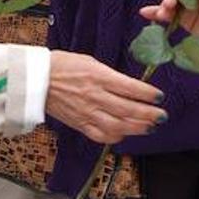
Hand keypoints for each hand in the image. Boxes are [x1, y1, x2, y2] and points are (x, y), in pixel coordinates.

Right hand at [45, 51, 165, 143]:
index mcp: (98, 76)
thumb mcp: (90, 62)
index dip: (148, 94)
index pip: (130, 87)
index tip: (159, 96)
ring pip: (118, 126)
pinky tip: (124, 133)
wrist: (36, 79)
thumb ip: (109, 76)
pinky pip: (101, 135)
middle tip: (162, 116)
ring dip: (137, 128)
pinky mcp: (79, 124)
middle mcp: (95, 96)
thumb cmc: (63, 65)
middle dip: (149, 114)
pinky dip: (115, 137)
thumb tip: (129, 87)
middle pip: (128, 109)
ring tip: (150, 127)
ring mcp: (87, 112)